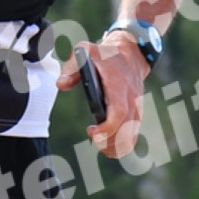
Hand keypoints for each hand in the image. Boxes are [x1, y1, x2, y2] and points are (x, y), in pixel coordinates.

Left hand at [56, 34, 150, 159]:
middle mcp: (131, 100)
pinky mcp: (136, 115)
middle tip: (93, 138)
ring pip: (130, 138)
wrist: (131, 54)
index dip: (107, 128)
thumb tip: (61, 84)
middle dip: (108, 142)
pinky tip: (107, 144)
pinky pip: (133, 137)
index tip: (92, 131)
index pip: (119, 113)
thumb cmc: (107, 55)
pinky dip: (121, 146)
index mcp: (119, 87)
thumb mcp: (86, 52)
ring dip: (114, 147)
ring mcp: (136, 109)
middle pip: (125, 131)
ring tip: (99, 142)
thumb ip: (72, 67)